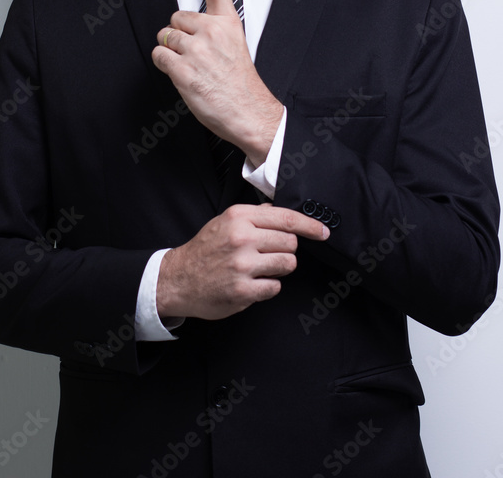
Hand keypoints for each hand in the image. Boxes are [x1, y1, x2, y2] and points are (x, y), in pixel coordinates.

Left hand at [152, 0, 282, 166]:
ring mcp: (197, 50)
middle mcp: (212, 31)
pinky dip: (165, 66)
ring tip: (193, 69)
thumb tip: (188, 27)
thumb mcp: (234, 46)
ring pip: (165, 38)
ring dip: (172, 53)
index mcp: (228, 22)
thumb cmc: (239, 82)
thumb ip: (214, 30)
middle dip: (178, 36)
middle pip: (175, 18)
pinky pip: (159, 55)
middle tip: (197, 56)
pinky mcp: (184, 69)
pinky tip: (184, 76)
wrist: (249, 111)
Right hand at [156, 203, 328, 319]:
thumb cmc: (206, 249)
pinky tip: (252, 283)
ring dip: (279, 268)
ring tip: (260, 268)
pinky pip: (275, 287)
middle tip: (269, 253)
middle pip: (291, 242)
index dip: (310, 225)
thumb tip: (282, 212)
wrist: (178, 278)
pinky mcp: (242, 290)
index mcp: (239, 217)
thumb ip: (254, 216)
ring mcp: (242, 265)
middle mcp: (242, 238)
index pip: (286, 218)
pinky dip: (268, 286)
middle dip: (286, 249)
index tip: (323, 232)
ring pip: (287, 264)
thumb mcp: (225, 221)